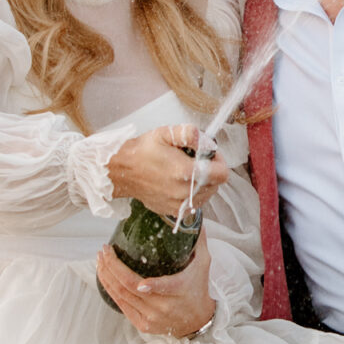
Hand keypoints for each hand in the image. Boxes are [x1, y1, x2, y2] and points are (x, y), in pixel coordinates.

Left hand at [97, 232, 216, 339]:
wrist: (197, 321)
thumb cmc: (198, 289)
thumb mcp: (203, 263)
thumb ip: (197, 240)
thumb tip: (191, 215)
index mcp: (179, 290)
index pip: (165, 287)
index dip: (152, 285)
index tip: (140, 281)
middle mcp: (163, 307)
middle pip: (131, 287)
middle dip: (113, 267)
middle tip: (105, 250)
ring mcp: (151, 317)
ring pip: (121, 295)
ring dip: (107, 276)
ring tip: (100, 259)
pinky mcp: (142, 324)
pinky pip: (121, 305)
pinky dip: (109, 289)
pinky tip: (104, 276)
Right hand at [105, 122, 228, 221]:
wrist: (121, 171)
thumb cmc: (142, 151)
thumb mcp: (165, 133)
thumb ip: (190, 134)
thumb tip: (207, 144)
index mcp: (185, 172)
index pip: (222, 174)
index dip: (219, 161)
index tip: (209, 156)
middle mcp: (184, 191)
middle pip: (216, 185)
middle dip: (211, 172)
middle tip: (196, 161)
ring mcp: (178, 204)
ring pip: (206, 196)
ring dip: (203, 184)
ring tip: (187, 173)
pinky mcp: (172, 210)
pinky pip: (194, 205)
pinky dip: (193, 195)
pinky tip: (182, 184)